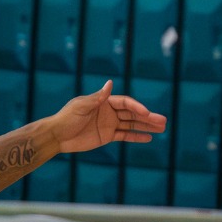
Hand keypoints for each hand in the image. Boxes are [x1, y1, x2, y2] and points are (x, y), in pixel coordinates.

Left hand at [47, 81, 165, 154]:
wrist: (57, 135)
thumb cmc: (67, 117)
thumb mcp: (81, 106)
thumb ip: (98, 97)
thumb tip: (110, 83)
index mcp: (104, 101)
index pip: (126, 103)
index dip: (137, 108)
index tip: (147, 114)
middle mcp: (109, 111)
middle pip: (133, 114)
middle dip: (148, 117)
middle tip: (164, 121)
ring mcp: (109, 124)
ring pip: (132, 124)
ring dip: (146, 126)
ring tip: (162, 128)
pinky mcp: (107, 136)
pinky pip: (125, 136)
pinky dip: (137, 137)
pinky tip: (149, 138)